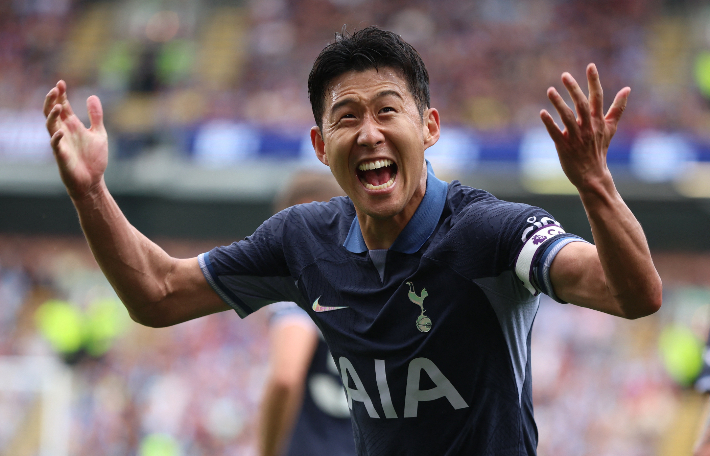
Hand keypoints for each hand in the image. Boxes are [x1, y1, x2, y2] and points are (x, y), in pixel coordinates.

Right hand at [44, 80, 107, 199]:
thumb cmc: (94, 158)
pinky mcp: (62, 156)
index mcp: (72, 125)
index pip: (63, 106)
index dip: (61, 94)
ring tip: (59, 106)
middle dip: (52, 100)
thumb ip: (95, 116)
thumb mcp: (99, 133)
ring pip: (50, 126)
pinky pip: (55, 146)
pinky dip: (56, 139)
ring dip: (53, 116)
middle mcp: (64, 132)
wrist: (93, 181)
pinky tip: (60, 133)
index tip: (61, 82)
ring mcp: (61, 143)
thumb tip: (92, 95)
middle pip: (52, 112)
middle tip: (55, 89)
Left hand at [540, 63, 628, 191]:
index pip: (597, 97)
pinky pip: (556, 134)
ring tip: (550, 90)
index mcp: (598, 121)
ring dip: (559, 103)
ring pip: (567, 117)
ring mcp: (576, 137)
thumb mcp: (611, 128)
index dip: (594, 81)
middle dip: (574, 89)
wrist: (593, 175)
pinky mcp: (565, 147)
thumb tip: (627, 89)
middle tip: (565, 75)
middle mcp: (588, 127)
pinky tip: (542, 113)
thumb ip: (617, 108)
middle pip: (581, 104)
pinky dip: (549, 124)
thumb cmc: (599, 149)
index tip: (590, 66)